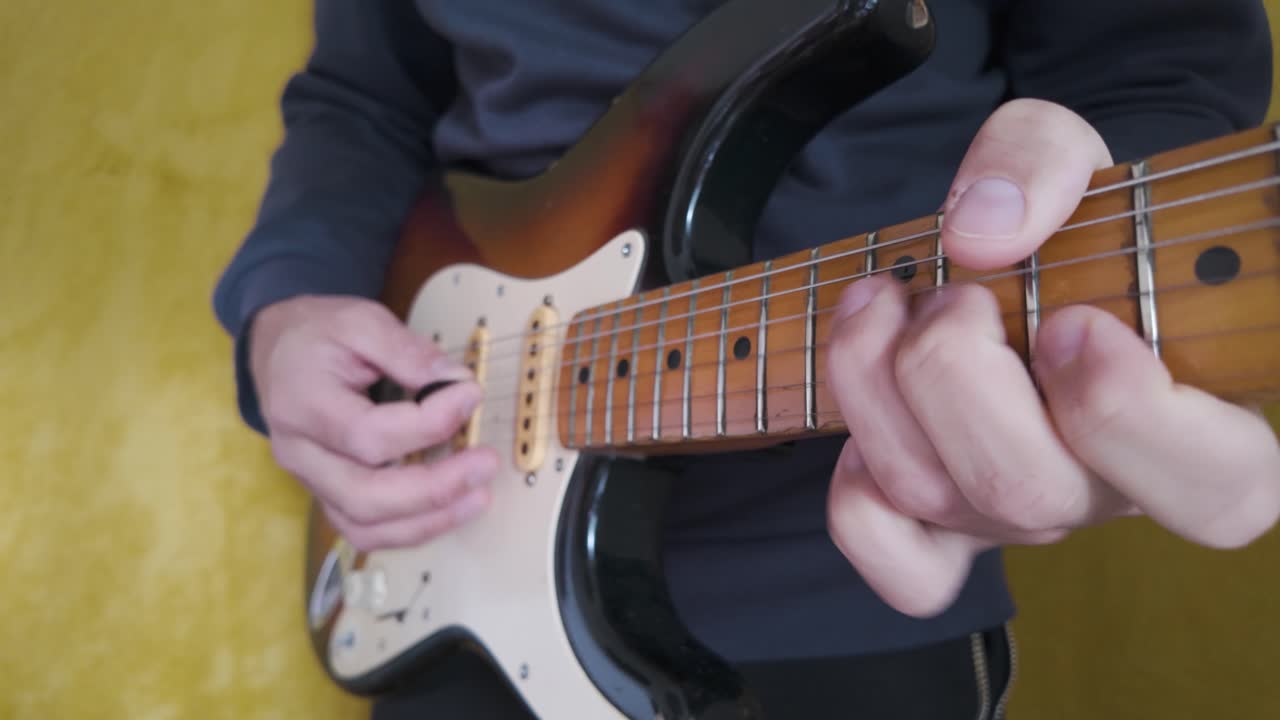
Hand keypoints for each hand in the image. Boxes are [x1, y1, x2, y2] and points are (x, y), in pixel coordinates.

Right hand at [249, 295, 497, 551]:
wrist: (280, 352)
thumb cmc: (319, 336)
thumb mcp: (360, 321)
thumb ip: (407, 351)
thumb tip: (456, 381)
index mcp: (301, 403)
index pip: (367, 433)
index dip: (426, 423)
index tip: (469, 395)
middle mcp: (300, 452)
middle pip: (364, 495)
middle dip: (434, 488)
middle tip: (484, 464)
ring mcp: (310, 481)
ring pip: (365, 526)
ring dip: (428, 520)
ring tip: (478, 495)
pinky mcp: (327, 495)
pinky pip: (366, 532)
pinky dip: (412, 529)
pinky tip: (451, 509)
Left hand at [824, 99, 1279, 616]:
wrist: (1010, 258)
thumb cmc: (1061, 218)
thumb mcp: (1062, 151)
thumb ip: (1039, 162)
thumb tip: (981, 233)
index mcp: (1198, 424)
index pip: (1212, 488)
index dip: (1127, 413)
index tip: (1073, 319)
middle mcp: (1106, 490)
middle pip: (1028, 490)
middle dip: (956, 372)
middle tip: (956, 294)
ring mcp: (1019, 519)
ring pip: (935, 497)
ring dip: (878, 382)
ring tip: (884, 299)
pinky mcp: (946, 533)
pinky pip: (896, 561)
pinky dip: (856, 491)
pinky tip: (872, 401)